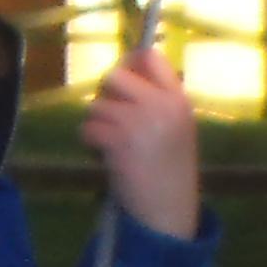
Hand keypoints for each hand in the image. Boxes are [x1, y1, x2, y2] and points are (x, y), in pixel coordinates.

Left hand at [78, 46, 200, 241]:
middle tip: (109, 113)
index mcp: (178, 99)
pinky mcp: (117, 141)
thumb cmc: (171, 170)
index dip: (130, 60)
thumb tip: (119, 75)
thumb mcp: (176, 127)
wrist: (169, 209)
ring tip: (112, 143)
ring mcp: (138, 121)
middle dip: (105, 94)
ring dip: (96, 124)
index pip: (151, 57)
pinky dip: (90, 142)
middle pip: (114, 75)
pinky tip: (106, 156)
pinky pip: (88, 129)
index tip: (123, 74)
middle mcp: (160, 105)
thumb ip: (156, 101)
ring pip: (96, 106)